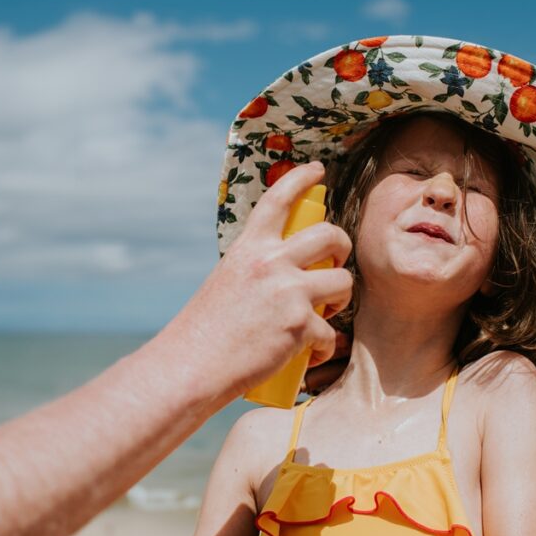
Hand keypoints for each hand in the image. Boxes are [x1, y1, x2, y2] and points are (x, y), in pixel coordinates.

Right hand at [158, 162, 352, 397]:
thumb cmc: (205, 331)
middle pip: (330, 235)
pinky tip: (310, 353)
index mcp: (249, 248)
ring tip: (326, 312)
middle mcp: (270, 262)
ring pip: (344, 281)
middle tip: (337, 262)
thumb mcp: (227, 282)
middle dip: (343, 247)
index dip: (301, 179)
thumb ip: (256, 270)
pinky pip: (331, 332)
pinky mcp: (300, 326)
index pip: (278, 199)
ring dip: (341, 298)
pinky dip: (324, 346)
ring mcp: (288, 293)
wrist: (192, 366)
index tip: (316, 169)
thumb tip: (287, 274)